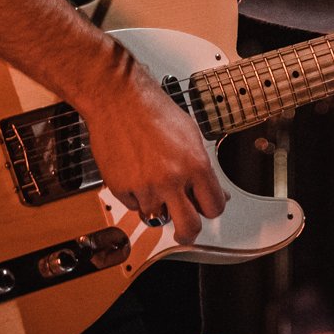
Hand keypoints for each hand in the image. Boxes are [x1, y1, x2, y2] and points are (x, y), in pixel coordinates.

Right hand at [78, 51, 227, 240]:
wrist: (118, 99)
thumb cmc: (154, 111)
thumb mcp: (191, 135)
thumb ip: (203, 167)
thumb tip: (213, 191)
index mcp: (195, 165)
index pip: (214, 207)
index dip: (211, 209)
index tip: (205, 208)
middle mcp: (172, 180)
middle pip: (189, 228)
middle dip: (189, 233)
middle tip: (185, 231)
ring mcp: (145, 187)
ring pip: (156, 216)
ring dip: (156, 204)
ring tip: (152, 180)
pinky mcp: (121, 188)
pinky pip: (133, 205)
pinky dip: (135, 195)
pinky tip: (135, 172)